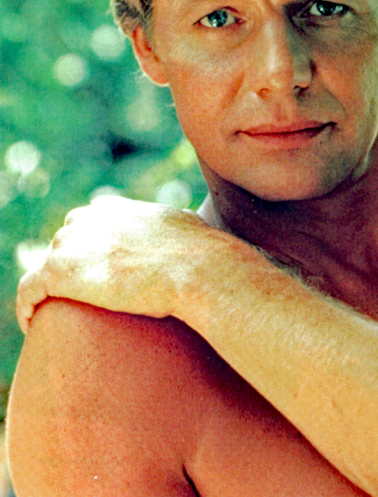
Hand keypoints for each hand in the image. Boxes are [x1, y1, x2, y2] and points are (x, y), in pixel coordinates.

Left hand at [16, 196, 223, 332]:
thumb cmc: (199, 251)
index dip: (86, 250)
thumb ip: (174, 219)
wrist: (195, 268)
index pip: (85, 225)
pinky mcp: (59, 271)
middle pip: (63, 245)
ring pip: (46, 268)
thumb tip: (189, 219)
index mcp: (111, 208)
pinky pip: (28, 290)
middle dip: (68, 269)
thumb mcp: (185, 222)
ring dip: (48, 289)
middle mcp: (86, 218)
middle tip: (76, 299)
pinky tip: (31, 322)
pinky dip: (26, 306)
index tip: (92, 273)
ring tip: (53, 314)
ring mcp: (70, 243)